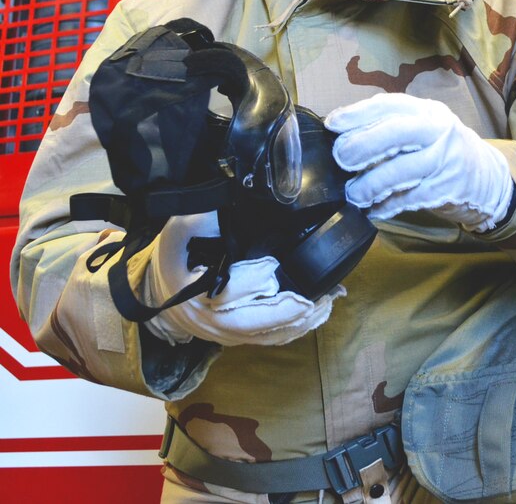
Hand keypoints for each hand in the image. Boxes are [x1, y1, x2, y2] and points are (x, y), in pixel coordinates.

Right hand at [143, 212, 343, 346]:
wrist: (158, 288)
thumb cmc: (174, 254)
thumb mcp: (181, 229)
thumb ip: (204, 219)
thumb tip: (234, 206)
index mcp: (193, 292)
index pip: (225, 294)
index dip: (251, 284)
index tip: (276, 271)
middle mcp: (209, 320)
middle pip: (250, 324)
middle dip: (285, 313)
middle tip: (318, 299)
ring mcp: (223, 333)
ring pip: (262, 336)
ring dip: (295, 324)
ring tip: (325, 306)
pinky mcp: (235, 337)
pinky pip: (265, 339)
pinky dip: (290, 330)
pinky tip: (314, 316)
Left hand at [325, 93, 513, 231]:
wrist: (486, 177)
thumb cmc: (442, 150)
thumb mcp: (424, 128)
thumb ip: (390, 127)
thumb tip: (342, 136)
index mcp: (426, 111)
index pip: (389, 105)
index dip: (357, 114)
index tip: (332, 124)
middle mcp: (438, 131)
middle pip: (396, 133)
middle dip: (363, 145)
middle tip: (340, 159)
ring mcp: (445, 160)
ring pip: (402, 170)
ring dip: (371, 184)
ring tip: (353, 194)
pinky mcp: (447, 189)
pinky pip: (411, 198)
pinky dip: (388, 205)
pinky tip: (373, 210)